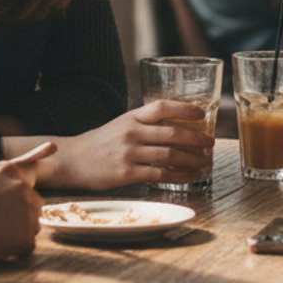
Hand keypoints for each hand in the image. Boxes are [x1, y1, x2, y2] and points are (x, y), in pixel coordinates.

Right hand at [0, 143, 51, 263]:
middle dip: (19, 214)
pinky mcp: (24, 237)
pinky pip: (27, 247)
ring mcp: (25, 212)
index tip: (44, 161)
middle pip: (35, 205)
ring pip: (33, 226)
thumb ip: (17, 166)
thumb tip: (55, 146)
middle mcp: (22, 188)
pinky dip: (14, 251)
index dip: (26, 183)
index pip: (33, 172)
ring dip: (17, 232)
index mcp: (10, 170)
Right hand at [51, 101, 215, 189]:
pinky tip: (190, 176)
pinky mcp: (126, 174)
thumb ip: (145, 123)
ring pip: (170, 154)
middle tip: (210, 143)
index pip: (162, 107)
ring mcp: (129, 153)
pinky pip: (160, 174)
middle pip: (172, 132)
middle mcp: (131, 132)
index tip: (202, 113)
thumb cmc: (101, 143)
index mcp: (132, 117)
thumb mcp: (122, 124)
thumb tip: (178, 124)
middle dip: (197, 138)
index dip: (185, 109)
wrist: (72, 161)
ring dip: (192, 159)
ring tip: (205, 161)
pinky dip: (179, 175)